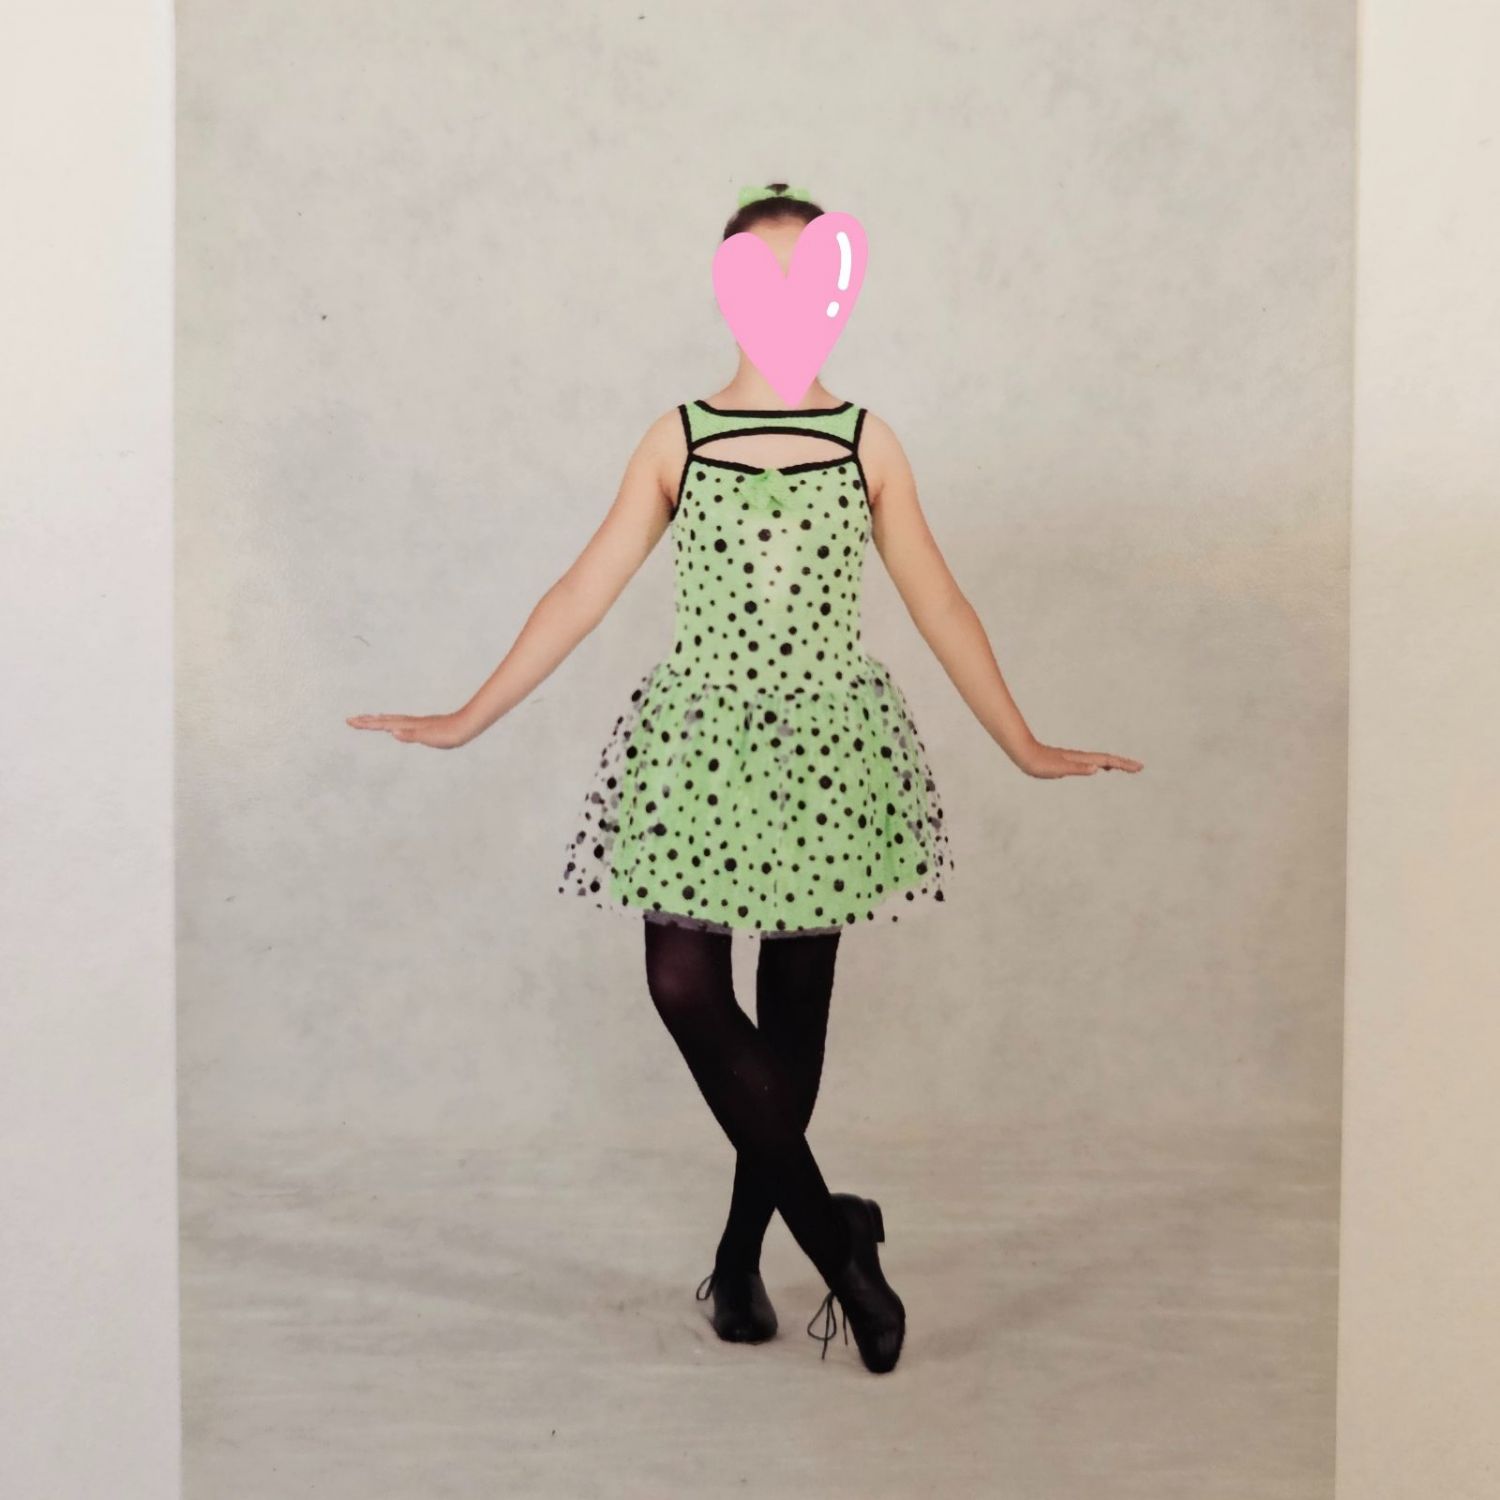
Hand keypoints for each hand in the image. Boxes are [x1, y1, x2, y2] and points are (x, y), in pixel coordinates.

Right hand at [345, 711, 476, 748]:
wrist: (466, 726)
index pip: (383, 724)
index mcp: (408, 725)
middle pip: (384, 720)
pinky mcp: (423, 726)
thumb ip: (410, 735)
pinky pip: (402, 722)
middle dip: (367, 721)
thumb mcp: (429, 737)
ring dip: (378, 720)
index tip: (350, 721)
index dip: (366, 723)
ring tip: (368, 719)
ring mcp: (416, 723)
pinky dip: (393, 722)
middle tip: (350, 720)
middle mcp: (410, 722)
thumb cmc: (449, 734)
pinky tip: (395, 726)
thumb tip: (393, 732)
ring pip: (392, 720)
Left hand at [1015, 741, 1143, 778]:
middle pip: (1107, 759)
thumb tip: (1098, 768)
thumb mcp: (1059, 769)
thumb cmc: (1039, 764)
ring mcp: (1075, 759)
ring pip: (1099, 760)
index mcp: (1081, 759)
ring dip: (1114, 763)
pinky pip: (1090, 762)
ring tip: (1126, 767)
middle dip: (1123, 763)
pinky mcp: (1068, 761)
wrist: (1024, 754)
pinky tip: (1100, 768)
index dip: (1123, 764)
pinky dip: (1101, 764)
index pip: (1107, 760)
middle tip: (1139, 768)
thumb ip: (1078, 768)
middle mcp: (1080, 757)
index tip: (1138, 767)